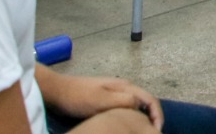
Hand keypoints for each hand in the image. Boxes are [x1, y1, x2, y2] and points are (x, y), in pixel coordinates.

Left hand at [43, 73, 162, 128]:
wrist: (58, 90)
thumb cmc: (79, 97)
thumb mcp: (102, 101)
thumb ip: (124, 101)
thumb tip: (141, 105)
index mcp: (125, 87)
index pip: (150, 99)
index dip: (157, 115)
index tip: (157, 131)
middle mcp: (123, 88)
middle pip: (146, 101)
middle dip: (153, 117)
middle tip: (152, 133)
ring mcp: (115, 92)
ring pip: (136, 105)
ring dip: (143, 117)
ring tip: (142, 131)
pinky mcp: (106, 98)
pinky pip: (126, 107)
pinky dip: (132, 116)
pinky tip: (126, 125)